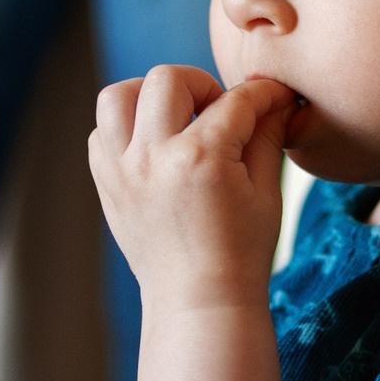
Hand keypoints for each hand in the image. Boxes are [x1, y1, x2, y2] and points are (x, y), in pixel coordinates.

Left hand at [89, 66, 295, 315]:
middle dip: (201, 85)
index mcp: (201, 159)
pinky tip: (154, 146)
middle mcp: (154, 158)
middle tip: (218, 112)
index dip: (264, 93)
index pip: (236, 101)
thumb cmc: (241, 253)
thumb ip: (268, 136)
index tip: (275, 97)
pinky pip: (101, 133)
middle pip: (167, 79)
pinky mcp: (107, 185)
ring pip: (117, 95)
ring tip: (175, 119)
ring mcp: (123, 171)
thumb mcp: (267, 192)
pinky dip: (125, 128)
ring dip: (149, 97)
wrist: (198, 301)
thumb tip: (279, 99)